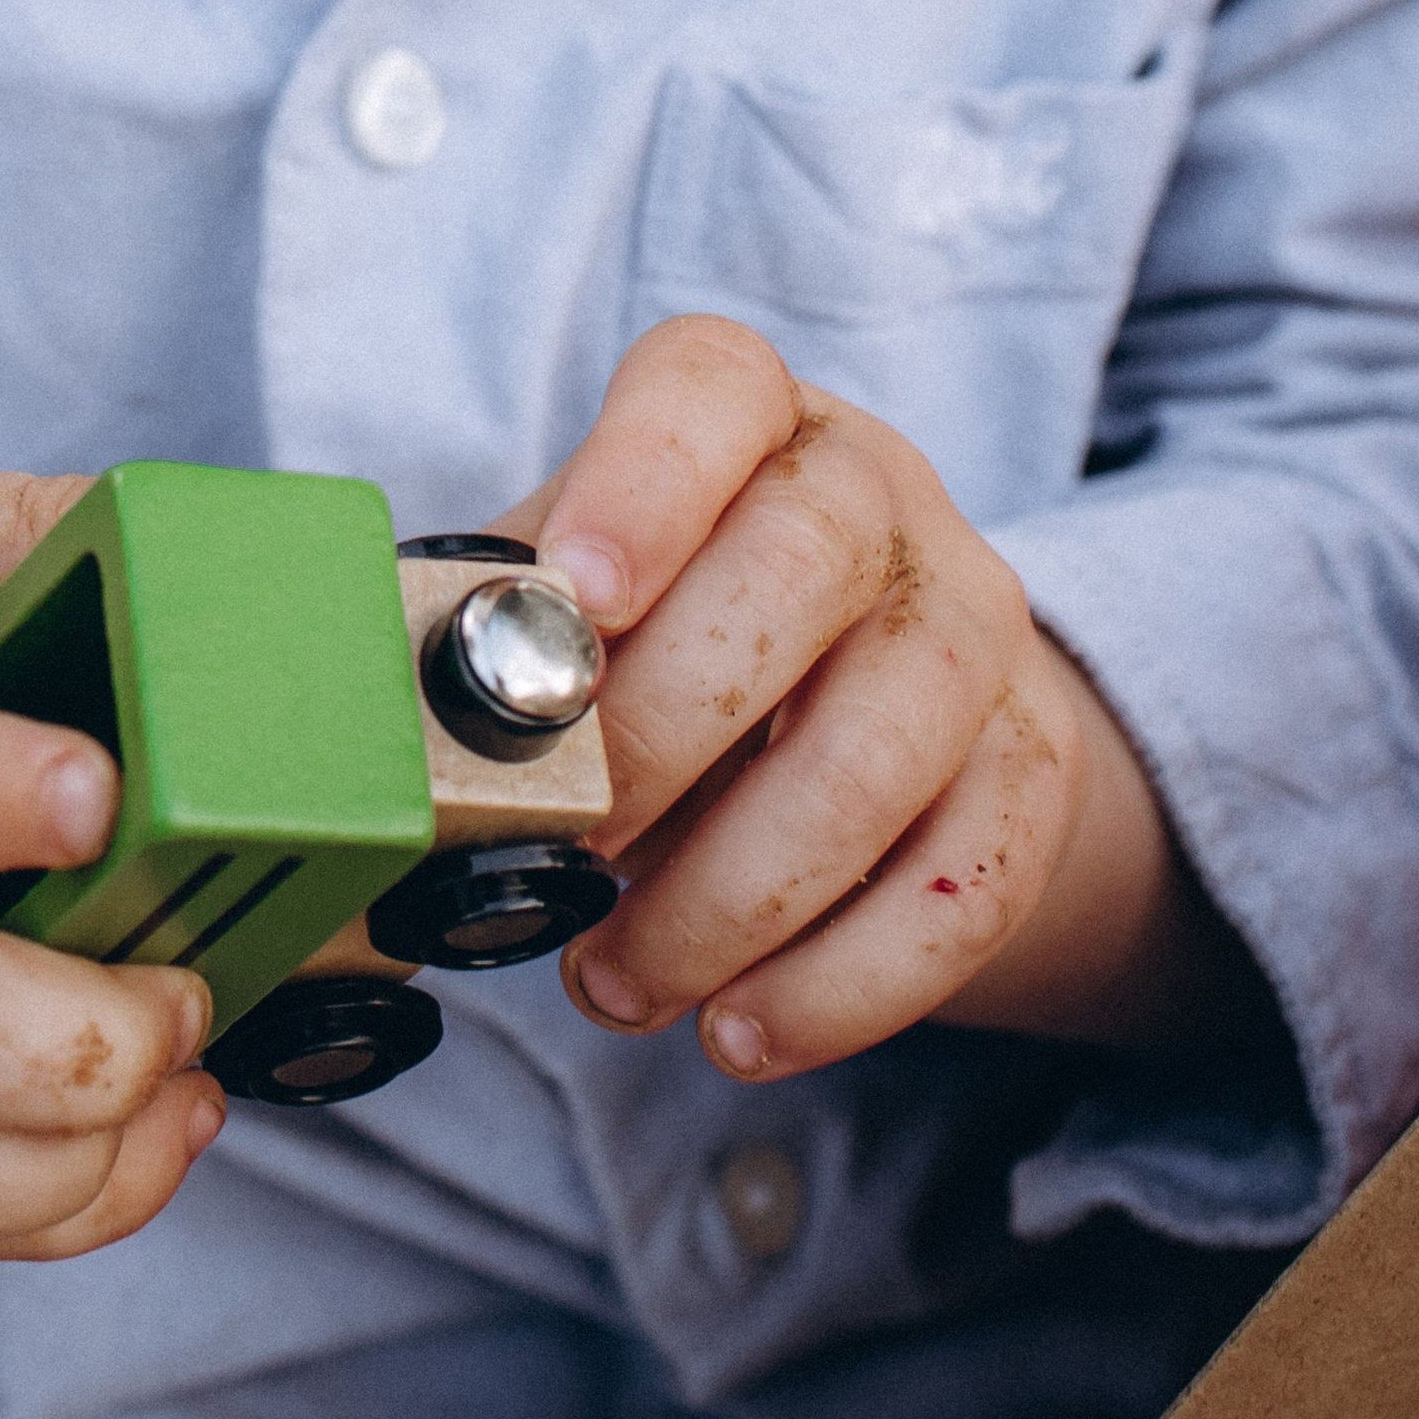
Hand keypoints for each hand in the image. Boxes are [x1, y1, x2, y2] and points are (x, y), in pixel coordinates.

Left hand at [513, 319, 1260, 1081]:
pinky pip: (964, 884)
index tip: (575, 594)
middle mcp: (877, 492)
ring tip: (616, 978)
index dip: (643, 480)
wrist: (865, 698)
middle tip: (570, 842)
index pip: (710, 389)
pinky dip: (842, 982)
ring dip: (733, 896)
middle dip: (667, 727)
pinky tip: (740, 1029)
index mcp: (745, 416)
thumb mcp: (577, 595)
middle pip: (802, 567)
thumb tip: (383, 730)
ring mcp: (972, 625)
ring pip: (880, 751)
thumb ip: (498, 632)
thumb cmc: (670, 630)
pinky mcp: (1034, 764)